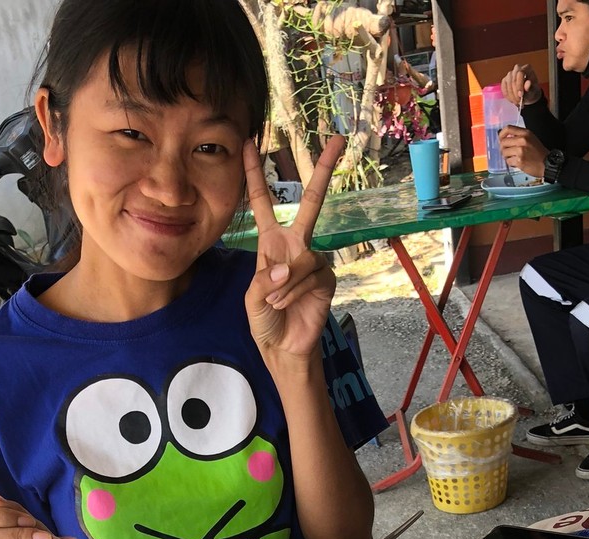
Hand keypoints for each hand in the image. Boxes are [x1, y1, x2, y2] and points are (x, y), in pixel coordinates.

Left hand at [243, 134, 344, 362]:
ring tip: (275, 302)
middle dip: (324, 171)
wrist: (284, 348)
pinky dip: (296, 290)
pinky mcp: (327, 278)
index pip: (263, 203)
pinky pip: (313, 274)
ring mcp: (314, 261)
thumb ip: (263, 280)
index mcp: (271, 243)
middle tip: (338, 140)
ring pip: (304, 258)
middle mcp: (296, 245)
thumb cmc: (265, 321)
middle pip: (311, 202)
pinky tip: (287, 304)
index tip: (250, 144)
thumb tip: (286, 267)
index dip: (254, 176)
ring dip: (286, 283)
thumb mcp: (252, 298)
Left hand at [497, 126, 548, 178]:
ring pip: (504, 152)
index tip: (500, 139)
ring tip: (513, 157)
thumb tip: (505, 137)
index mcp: (525, 133)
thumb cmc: (538, 151)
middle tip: (507, 151)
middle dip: (503, 148)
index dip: (501, 134)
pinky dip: (511, 163)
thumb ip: (519, 136)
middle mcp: (522, 140)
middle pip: (503, 142)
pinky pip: (508, 161)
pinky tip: (517, 162)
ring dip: (506, 156)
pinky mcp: (519, 161)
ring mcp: (520, 151)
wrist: (547, 163)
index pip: (508, 128)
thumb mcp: (531, 138)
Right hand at [500, 63, 541, 107]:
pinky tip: (512, 100)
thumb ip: (530, 87)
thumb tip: (528, 83)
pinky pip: (503, 88)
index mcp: (527, 68)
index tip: (521, 95)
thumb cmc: (532, 91)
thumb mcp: (533, 91)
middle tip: (519, 102)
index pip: (520, 73)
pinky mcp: (505, 80)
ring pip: (508, 85)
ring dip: (511, 96)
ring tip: (517, 103)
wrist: (528, 94)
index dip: (519, 85)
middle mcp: (517, 68)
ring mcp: (510, 74)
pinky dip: (507, 96)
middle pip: (513, 80)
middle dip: (515, 93)